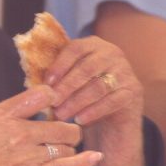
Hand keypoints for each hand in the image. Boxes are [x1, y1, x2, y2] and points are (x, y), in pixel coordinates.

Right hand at [0, 86, 102, 165]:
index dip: (51, 95)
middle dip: (66, 126)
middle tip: (62, 130)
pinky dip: (83, 162)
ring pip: (66, 145)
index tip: (51, 100)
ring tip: (65, 147)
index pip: (41, 95)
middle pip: (61, 124)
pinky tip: (96, 157)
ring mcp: (31, 155)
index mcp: (3, 114)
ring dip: (68, 145)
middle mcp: (22, 132)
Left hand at [45, 36, 144, 165]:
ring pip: (99, 86)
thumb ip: (57, 76)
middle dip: (66, 86)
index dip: (59, 65)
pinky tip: (80, 120)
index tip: (46, 83)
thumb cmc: (84, 96)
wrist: (114, 118)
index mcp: (94, 45)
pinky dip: (94, 111)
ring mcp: (126, 72)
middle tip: (51, 103)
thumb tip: (32, 77)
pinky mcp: (134, 91)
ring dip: (77, 101)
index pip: (75, 48)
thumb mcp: (72, 82)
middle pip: (87, 67)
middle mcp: (113, 53)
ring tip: (61, 115)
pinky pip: (112, 101)